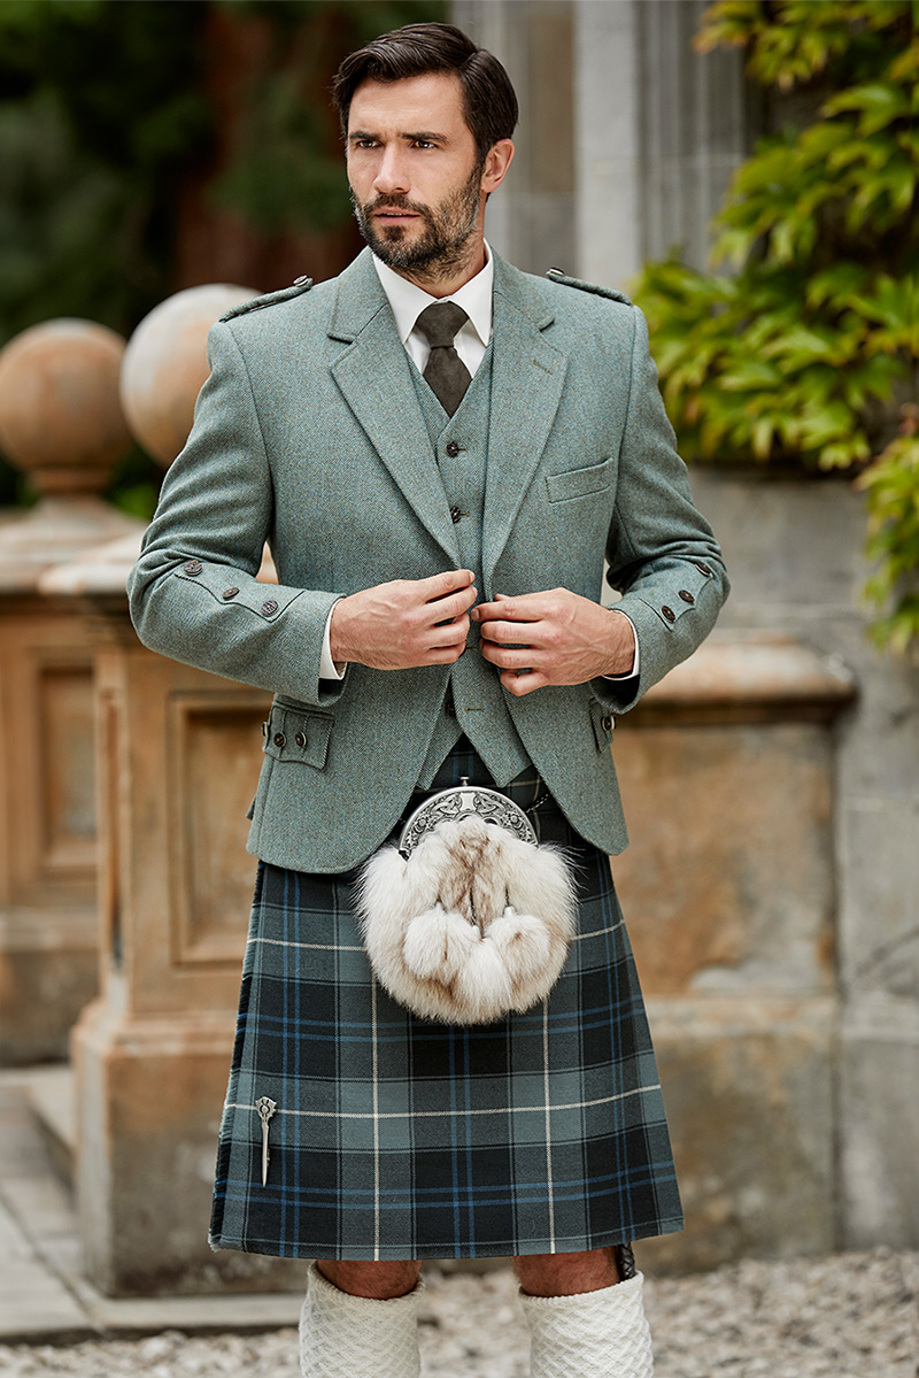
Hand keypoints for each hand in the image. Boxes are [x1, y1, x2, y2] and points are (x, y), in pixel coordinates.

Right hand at [329, 569, 476, 669]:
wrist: (344, 633)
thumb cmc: (365, 608)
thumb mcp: (391, 588)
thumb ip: (419, 588)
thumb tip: (445, 587)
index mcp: (408, 596)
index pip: (447, 583)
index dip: (463, 578)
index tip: (467, 577)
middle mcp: (414, 618)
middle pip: (458, 605)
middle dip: (469, 596)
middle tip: (469, 593)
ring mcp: (417, 641)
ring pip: (458, 632)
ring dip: (465, 621)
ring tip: (461, 616)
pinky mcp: (416, 658)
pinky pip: (449, 655)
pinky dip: (457, 645)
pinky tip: (453, 637)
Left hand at [471, 588, 634, 696]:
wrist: (613, 643)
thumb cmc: (586, 617)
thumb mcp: (560, 598)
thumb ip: (528, 600)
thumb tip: (498, 599)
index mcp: (550, 610)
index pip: (507, 609)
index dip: (486, 610)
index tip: (479, 612)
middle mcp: (549, 634)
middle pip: (500, 633)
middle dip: (485, 630)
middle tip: (483, 628)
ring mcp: (549, 658)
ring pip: (504, 659)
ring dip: (488, 652)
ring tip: (489, 647)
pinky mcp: (550, 677)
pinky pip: (518, 686)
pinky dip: (506, 679)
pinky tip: (507, 670)